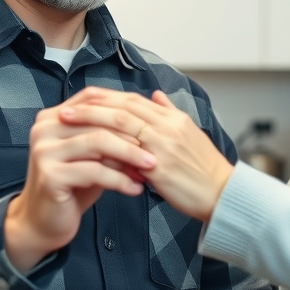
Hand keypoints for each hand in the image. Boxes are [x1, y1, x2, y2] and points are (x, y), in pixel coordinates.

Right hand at [4, 88, 157, 271]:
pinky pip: (93, 171)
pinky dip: (119, 179)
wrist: (44, 221)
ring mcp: (44, 151)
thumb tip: (147, 124)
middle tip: (157, 149)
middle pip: (99, 122)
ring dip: (129, 155)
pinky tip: (135, 188)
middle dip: (132, 136)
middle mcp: (45, 128)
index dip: (124, 111)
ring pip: (98, 143)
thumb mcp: (93, 156)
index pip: (93, 100)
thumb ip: (110, 136)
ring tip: (150, 168)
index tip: (151, 124)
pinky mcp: (50, 175)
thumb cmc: (73, 186)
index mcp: (54, 116)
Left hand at [58, 87, 233, 222]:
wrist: (222, 194)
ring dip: (91, 120)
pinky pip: (126, 153)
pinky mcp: (160, 168)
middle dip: (92, 105)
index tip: (82, 98)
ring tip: (68, 122)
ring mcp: (163, 145)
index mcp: (173, 117)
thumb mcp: (190, 133)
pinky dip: (104, 148)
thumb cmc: (204, 168)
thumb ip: (170, 113)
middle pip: (123, 106)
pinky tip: (86, 150)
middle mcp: (168, 126)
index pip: (133, 99)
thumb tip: (156, 95)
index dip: (105, 97)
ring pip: (121, 123)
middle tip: (66, 107)